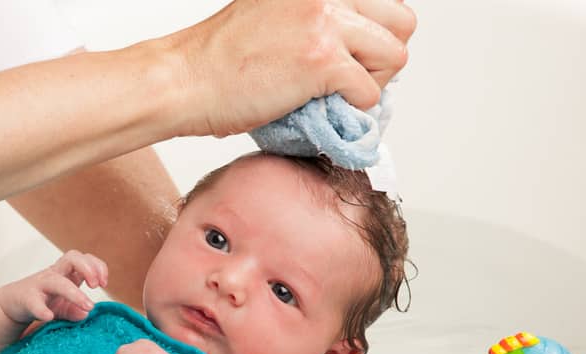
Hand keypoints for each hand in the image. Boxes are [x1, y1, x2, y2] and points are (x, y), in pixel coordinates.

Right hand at [0, 250, 107, 325]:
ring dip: (75, 293)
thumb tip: (86, 313)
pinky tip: (49, 317)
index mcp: (66, 273)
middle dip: (89, 269)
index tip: (104, 284)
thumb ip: (75, 310)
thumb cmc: (41, 301)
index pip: (85, 258)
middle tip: (96, 286)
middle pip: (72, 257)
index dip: (97, 266)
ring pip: (57, 281)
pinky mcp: (26, 298)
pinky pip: (34, 302)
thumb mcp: (62, 306)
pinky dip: (42, 309)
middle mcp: (54, 274)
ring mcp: (39, 284)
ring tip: (88, 306)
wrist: (11, 304)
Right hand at [166, 0, 416, 135]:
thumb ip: (313, 18)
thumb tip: (352, 48)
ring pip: (395, 55)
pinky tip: (320, 108)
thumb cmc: (217, 59)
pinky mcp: (322, 61)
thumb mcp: (273, 13)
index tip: (354, 57)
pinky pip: (369, 93)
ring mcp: (325, 23)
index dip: (374, 35)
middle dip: (383, 57)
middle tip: (350, 79)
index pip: (383, 0)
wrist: (183, 80)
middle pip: (402, 22)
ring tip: (335, 96)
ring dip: (372, 83)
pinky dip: (351, 110)